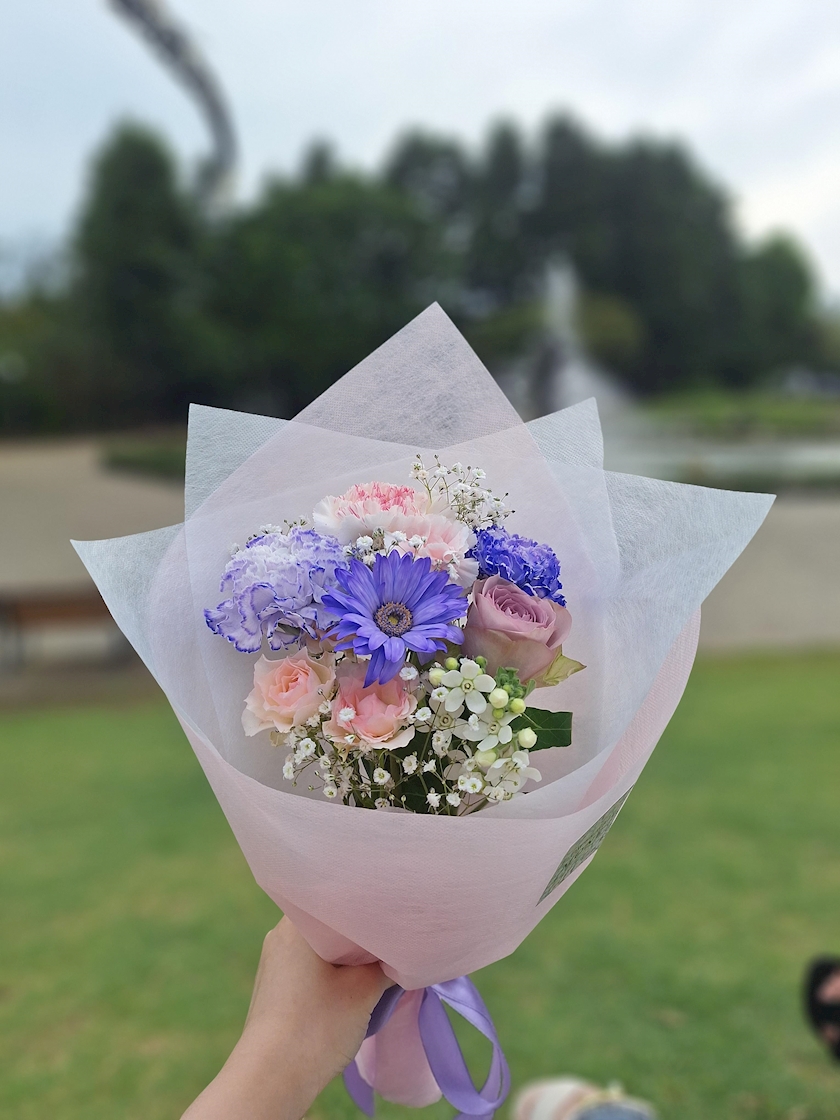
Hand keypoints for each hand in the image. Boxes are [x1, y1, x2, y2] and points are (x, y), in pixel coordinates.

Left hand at [182, 917, 389, 1119]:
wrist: (272, 1077)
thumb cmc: (318, 1026)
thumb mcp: (365, 989)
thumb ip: (389, 962)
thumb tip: (404, 951)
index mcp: (298, 921)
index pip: (343, 899)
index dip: (372, 908)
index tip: (396, 919)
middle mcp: (281, 933)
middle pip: (334, 925)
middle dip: (363, 937)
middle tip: (392, 945)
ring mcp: (275, 960)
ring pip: (323, 947)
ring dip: (348, 958)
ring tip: (374, 971)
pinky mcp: (274, 985)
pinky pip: (310, 966)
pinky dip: (332, 973)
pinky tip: (349, 990)